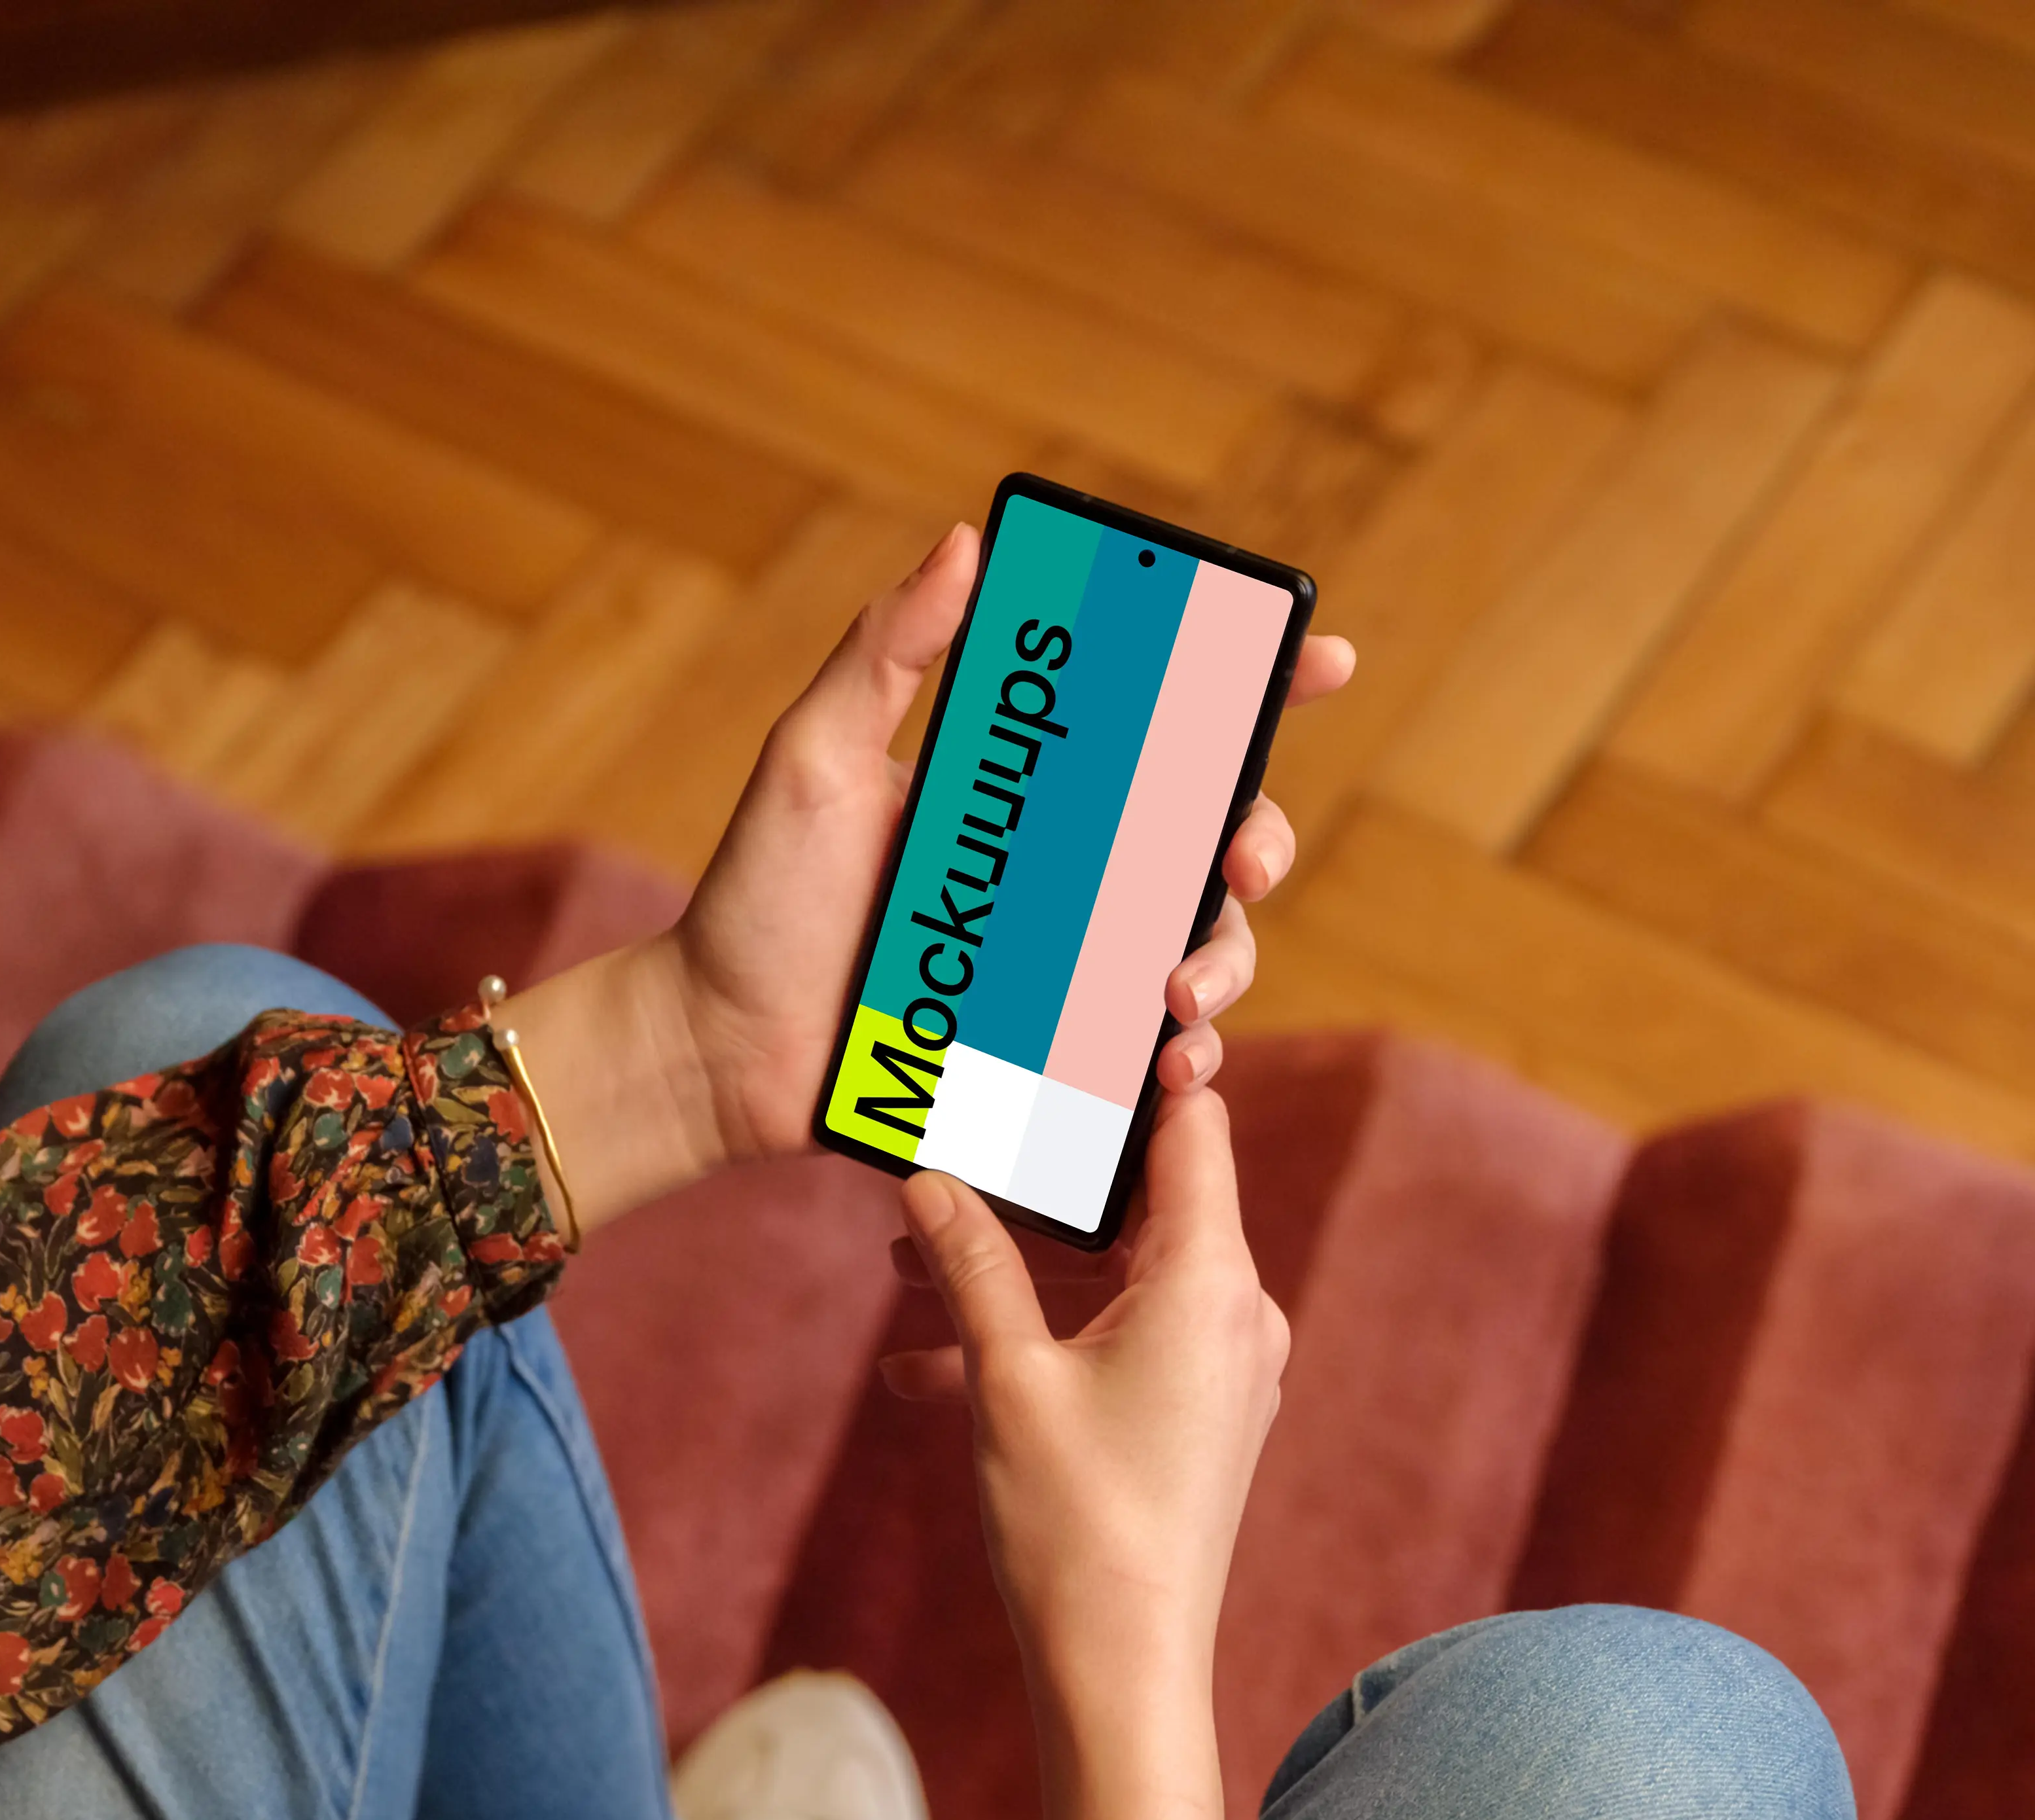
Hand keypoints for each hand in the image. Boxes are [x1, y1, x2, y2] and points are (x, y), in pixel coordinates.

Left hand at [502, 529, 1355, 1235]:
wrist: (716, 1048)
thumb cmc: (756, 899)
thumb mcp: (814, 759)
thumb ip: (886, 655)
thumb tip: (965, 542)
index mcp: (1028, 790)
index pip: (1158, 723)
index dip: (1253, 689)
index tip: (1318, 661)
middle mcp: (1063, 875)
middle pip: (1210, 840)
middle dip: (1259, 841)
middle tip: (1240, 858)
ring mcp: (1063, 968)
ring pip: (1199, 949)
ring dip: (1224, 961)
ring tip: (1177, 992)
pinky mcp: (1052, 1056)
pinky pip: (1146, 1055)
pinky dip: (1181, 1058)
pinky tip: (1168, 1063)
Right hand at [882, 1088, 1287, 1819]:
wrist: (1125, 1669)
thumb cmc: (1075, 1524)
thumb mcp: (1006, 1378)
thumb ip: (969, 1265)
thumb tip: (927, 1175)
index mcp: (1211, 1280)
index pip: (1190, 1129)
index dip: (1137, 1068)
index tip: (1085, 1012)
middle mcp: (1238, 1311)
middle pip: (1140, 1200)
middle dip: (1035, 1184)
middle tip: (953, 1139)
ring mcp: (1225, 1367)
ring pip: (1113, 1277)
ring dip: (1016, 1273)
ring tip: (905, 1267)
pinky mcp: (1200, 1415)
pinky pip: (1117, 1340)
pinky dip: (1040, 1338)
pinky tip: (930, 1367)